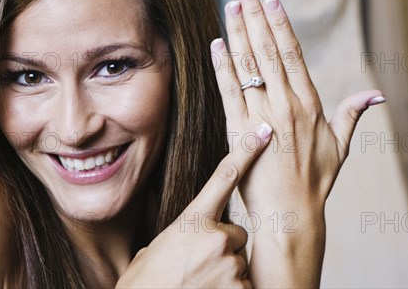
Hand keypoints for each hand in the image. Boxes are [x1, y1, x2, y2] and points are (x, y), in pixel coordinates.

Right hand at [116, 122, 272, 288]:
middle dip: (224, 247)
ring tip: (199, 283)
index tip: (263, 132)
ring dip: (225, 272)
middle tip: (199, 265)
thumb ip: (181, 234)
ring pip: (239, 261)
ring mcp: (230, 264)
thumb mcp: (157, 248)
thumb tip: (189, 237)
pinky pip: (244, 285)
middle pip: (237, 234)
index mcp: (193, 220)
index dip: (246, 151)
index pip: (224, 176)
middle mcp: (217, 237)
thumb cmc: (144, 284)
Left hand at [210, 0, 384, 285]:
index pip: (293, 54)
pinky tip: (217, 44)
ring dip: (238, 32)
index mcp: (309, 104)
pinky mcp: (240, 132)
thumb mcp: (340, 146)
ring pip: (248, 66)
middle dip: (256, 17)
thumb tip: (376, 95)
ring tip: (231, 5)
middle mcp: (286, 104)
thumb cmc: (316, 180)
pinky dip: (222, 67)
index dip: (281, 25)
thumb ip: (353, 115)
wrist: (291, 213)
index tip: (273, 1)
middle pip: (268, 51)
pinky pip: (229, 92)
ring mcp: (262, 117)